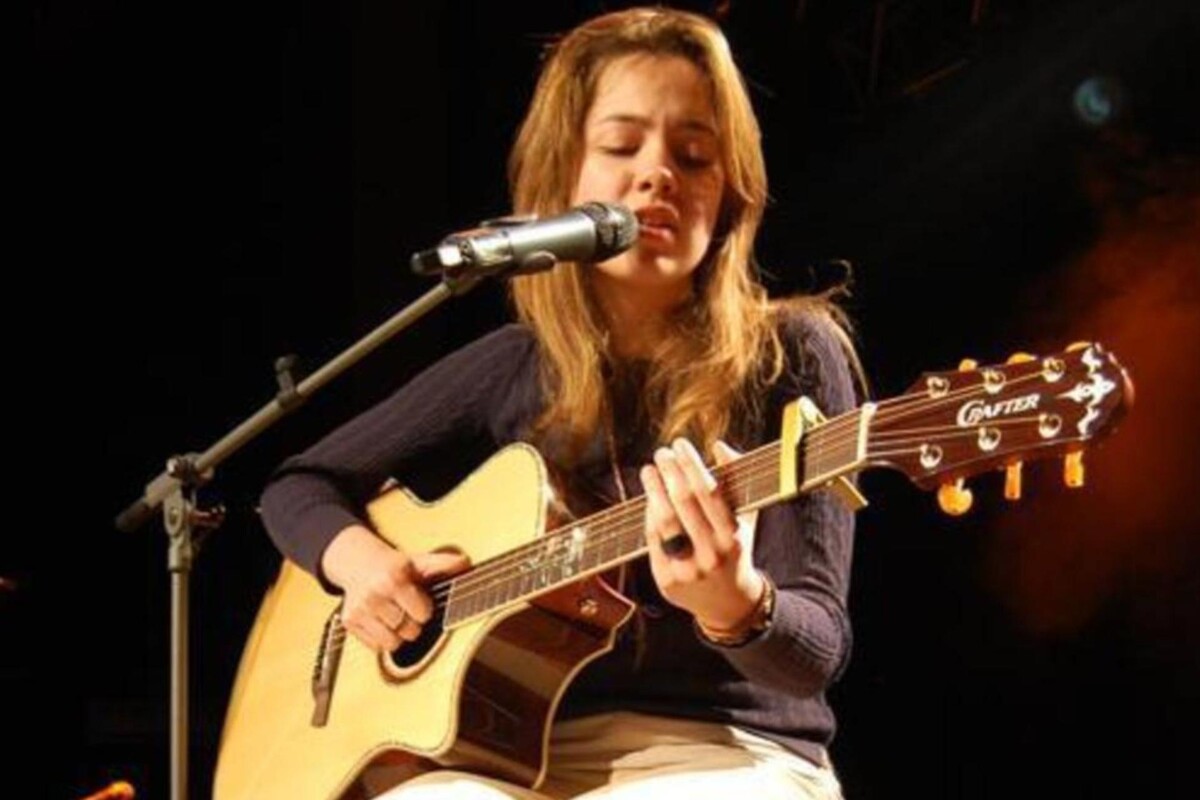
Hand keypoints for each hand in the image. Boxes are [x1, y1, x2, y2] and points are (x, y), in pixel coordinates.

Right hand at [320, 524, 469, 651]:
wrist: (358, 563)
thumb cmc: (394, 567)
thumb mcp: (420, 561)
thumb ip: (443, 564)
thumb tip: (466, 563)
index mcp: (394, 578)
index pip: (422, 613)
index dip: (425, 609)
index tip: (420, 600)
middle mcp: (374, 595)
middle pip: (409, 631)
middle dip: (413, 622)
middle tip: (407, 609)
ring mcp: (360, 610)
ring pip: (392, 643)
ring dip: (399, 634)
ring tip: (396, 617)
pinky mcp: (349, 622)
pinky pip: (376, 647)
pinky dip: (383, 639)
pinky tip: (383, 622)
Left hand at [640, 439, 763, 631]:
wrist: (730, 605)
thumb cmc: (736, 551)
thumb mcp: (744, 519)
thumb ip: (735, 480)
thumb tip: (719, 445)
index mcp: (733, 537)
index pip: (710, 492)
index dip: (692, 465)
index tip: (681, 445)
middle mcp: (712, 554)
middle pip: (684, 503)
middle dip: (670, 472)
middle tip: (662, 453)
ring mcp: (688, 569)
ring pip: (665, 522)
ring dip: (653, 490)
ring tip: (649, 471)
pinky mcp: (667, 581)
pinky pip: (653, 540)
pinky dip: (649, 516)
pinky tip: (649, 500)